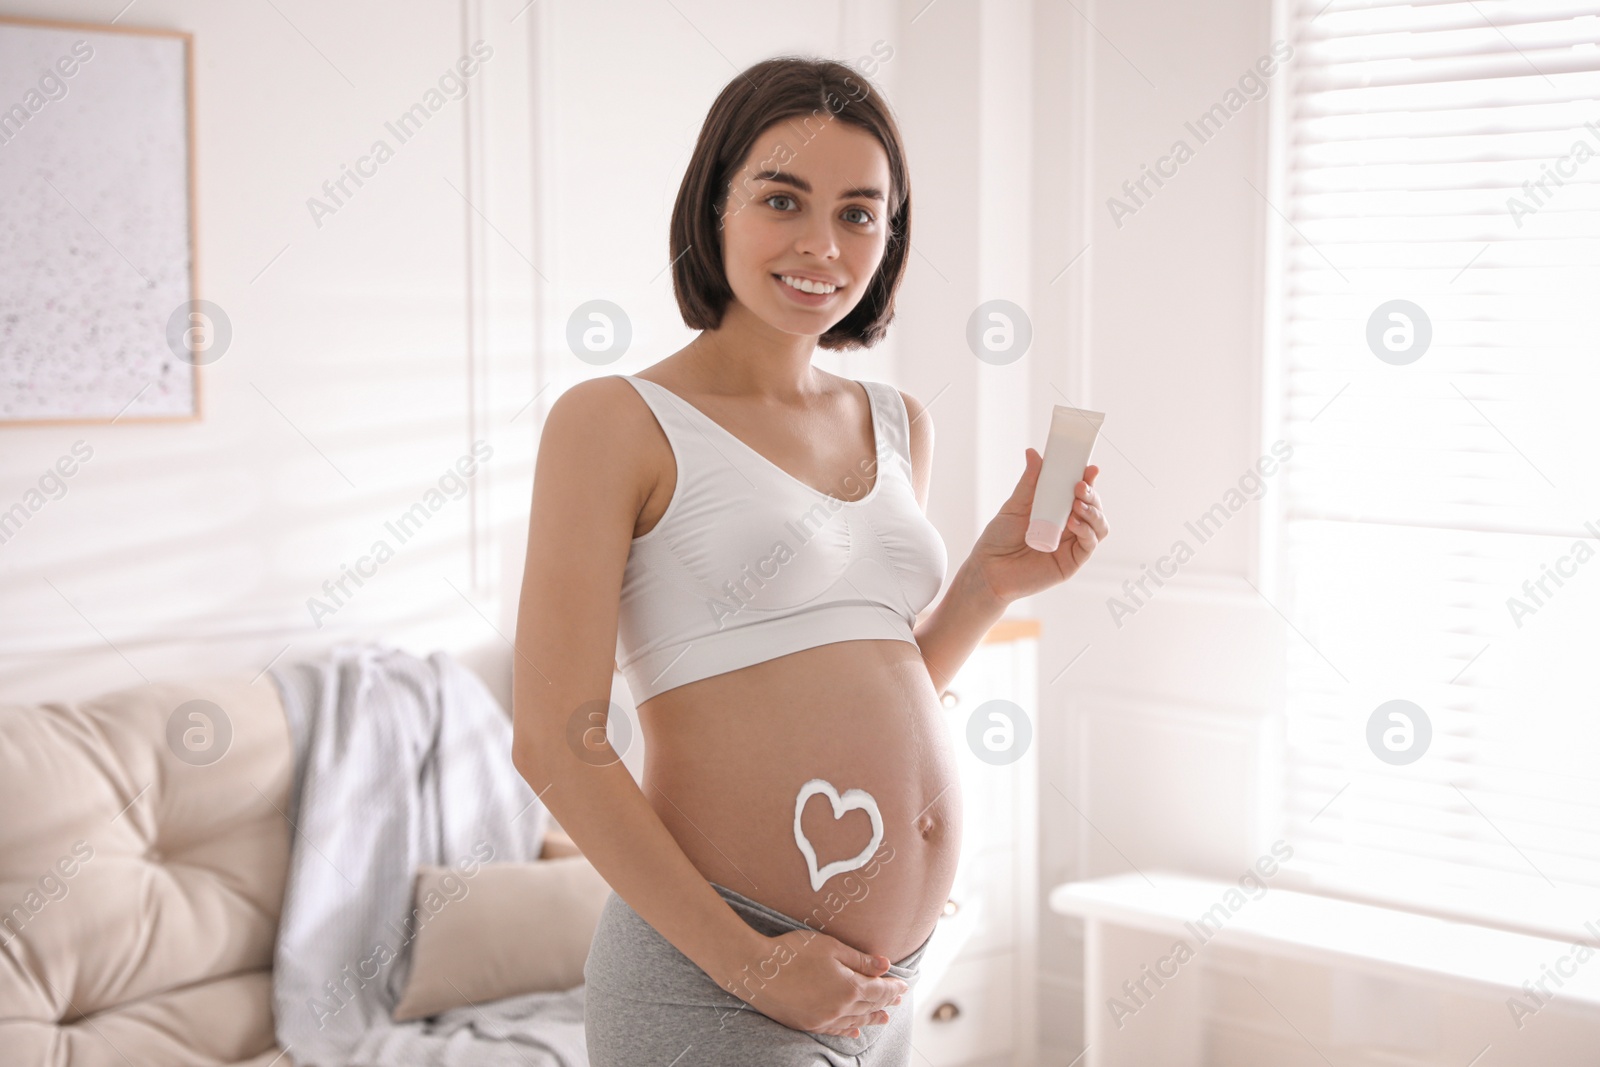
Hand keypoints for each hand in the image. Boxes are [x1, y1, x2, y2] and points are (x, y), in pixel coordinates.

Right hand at [727, 928, 907, 1036]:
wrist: (755, 969)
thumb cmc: (792, 951)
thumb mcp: (830, 947)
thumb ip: (859, 959)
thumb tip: (885, 966)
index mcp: (848, 987)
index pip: (879, 990)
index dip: (892, 988)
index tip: (903, 985)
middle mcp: (839, 1008)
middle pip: (869, 1006)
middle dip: (885, 1002)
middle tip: (897, 999)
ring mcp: (822, 1019)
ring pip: (854, 1020)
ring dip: (871, 1018)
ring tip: (884, 1018)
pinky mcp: (806, 1024)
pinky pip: (834, 1030)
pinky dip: (847, 1029)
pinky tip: (854, 1030)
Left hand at [971, 451, 1107, 604]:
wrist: (988, 570)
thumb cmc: (999, 539)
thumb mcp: (1015, 506)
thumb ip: (1029, 482)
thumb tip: (1033, 453)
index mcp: (1057, 510)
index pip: (1080, 492)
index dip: (1088, 480)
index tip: (1089, 468)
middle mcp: (1069, 526)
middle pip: (1094, 507)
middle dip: (1092, 494)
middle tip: (1079, 486)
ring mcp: (1072, 544)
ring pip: (1099, 525)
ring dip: (1093, 512)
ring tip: (1077, 504)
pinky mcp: (1072, 562)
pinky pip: (1090, 544)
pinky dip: (1086, 531)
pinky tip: (1073, 523)